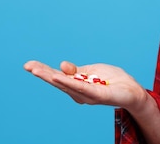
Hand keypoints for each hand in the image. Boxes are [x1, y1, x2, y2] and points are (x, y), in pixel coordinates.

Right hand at [23, 60, 147, 111]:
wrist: (132, 90)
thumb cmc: (113, 81)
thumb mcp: (92, 71)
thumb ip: (77, 70)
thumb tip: (62, 65)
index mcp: (76, 85)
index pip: (57, 77)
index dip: (43, 70)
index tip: (28, 64)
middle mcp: (79, 93)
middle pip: (57, 82)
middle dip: (42, 74)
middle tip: (27, 66)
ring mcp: (87, 95)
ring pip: (66, 85)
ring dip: (51, 77)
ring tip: (37, 70)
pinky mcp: (98, 95)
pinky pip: (81, 88)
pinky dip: (69, 82)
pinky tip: (58, 76)